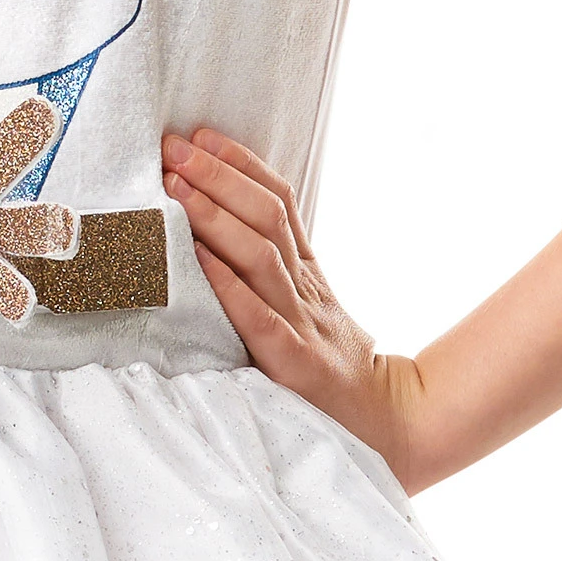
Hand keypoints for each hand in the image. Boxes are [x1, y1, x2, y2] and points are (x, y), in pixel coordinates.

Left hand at [162, 127, 425, 490]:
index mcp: (308, 271)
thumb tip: (210, 234)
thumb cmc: (329, 368)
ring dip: (213, 216)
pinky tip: (197, 258)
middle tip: (172, 147)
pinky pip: (257, 317)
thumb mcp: (307, 310)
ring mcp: (302, 323)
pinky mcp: (293, 363)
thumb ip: (270, 276)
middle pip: (264, 216)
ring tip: (174, 187)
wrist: (388, 425)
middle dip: (217, 176)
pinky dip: (226, 285)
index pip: (278, 201)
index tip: (201, 135)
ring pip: (260, 255)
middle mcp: (305, 287)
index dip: (240, 163)